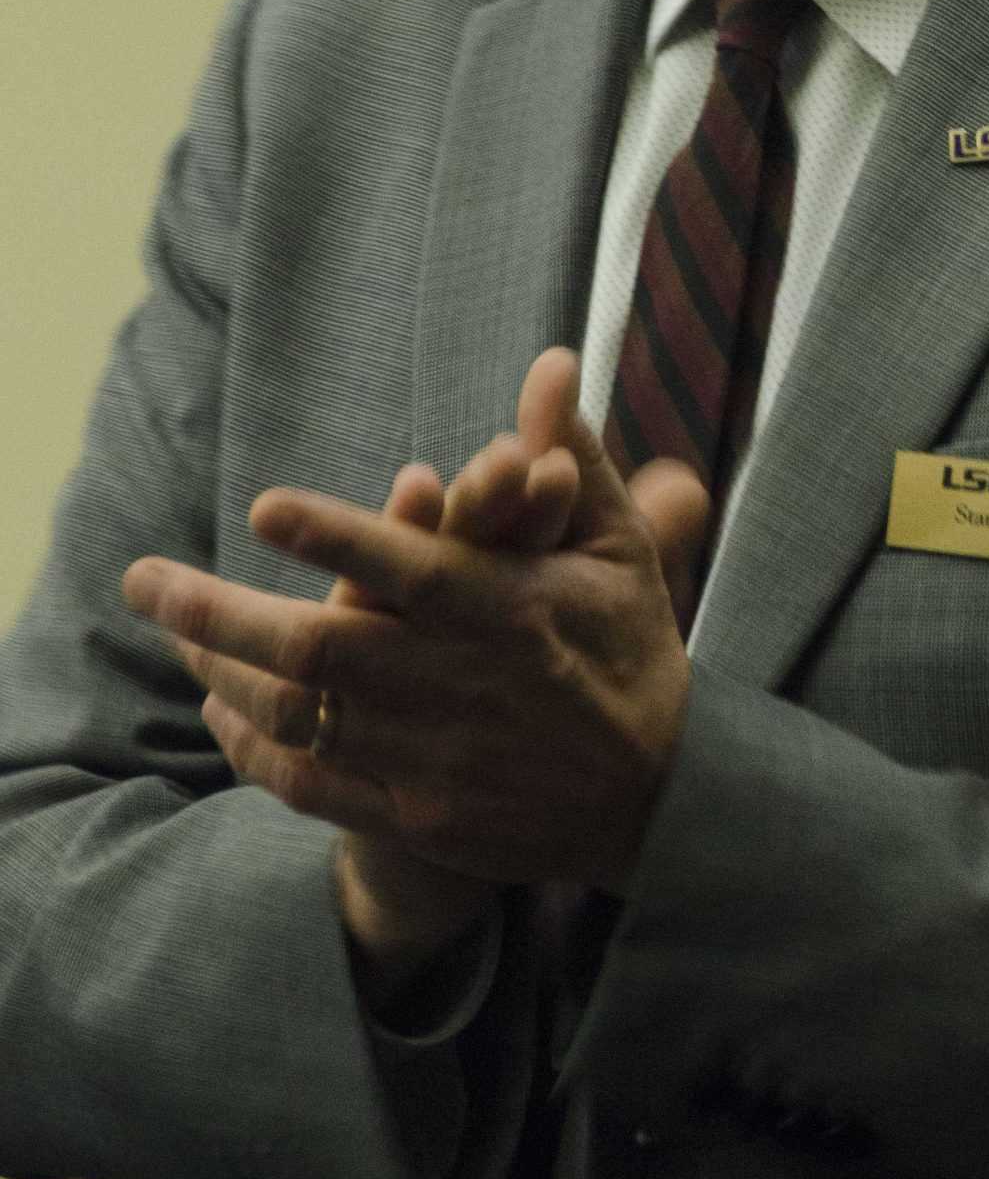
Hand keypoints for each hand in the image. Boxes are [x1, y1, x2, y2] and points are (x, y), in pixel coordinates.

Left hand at [123, 351, 711, 930]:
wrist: (654, 801)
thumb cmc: (629, 649)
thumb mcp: (618, 548)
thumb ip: (573, 456)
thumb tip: (552, 361)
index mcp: (510, 610)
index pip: (410, 567)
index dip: (336, 538)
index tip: (263, 506)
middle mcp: (460, 685)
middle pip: (320, 649)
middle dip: (219, 615)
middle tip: (143, 581)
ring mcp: (432, 760)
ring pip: (299, 717)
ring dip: (222, 674)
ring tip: (173, 633)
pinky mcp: (415, 817)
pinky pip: (310, 784)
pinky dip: (253, 748)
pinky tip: (222, 710)